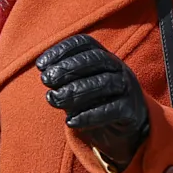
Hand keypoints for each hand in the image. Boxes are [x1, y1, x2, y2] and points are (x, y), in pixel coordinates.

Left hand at [37, 34, 149, 172]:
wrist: (124, 130)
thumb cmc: (94, 102)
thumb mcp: (77, 87)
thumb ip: (64, 81)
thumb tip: (46, 76)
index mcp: (103, 55)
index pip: (84, 43)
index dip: (61, 50)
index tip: (40, 65)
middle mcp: (118, 67)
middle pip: (95, 59)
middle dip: (67, 68)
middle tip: (46, 80)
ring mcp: (127, 87)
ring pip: (104, 83)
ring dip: (75, 91)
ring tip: (54, 99)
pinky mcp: (132, 110)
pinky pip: (112, 110)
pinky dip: (90, 115)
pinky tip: (71, 122)